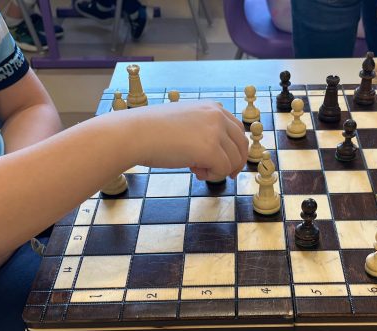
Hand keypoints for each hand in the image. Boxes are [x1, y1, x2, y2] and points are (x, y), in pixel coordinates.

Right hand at [121, 101, 247, 181]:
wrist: (134, 134)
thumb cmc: (152, 131)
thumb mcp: (185, 123)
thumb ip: (203, 132)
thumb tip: (216, 154)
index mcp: (212, 108)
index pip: (237, 130)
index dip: (235, 149)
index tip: (228, 162)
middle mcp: (217, 116)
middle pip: (241, 144)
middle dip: (235, 162)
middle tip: (225, 174)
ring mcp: (215, 131)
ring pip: (234, 159)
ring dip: (219, 170)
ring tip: (199, 171)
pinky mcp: (210, 149)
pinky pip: (223, 169)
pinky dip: (213, 176)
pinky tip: (196, 172)